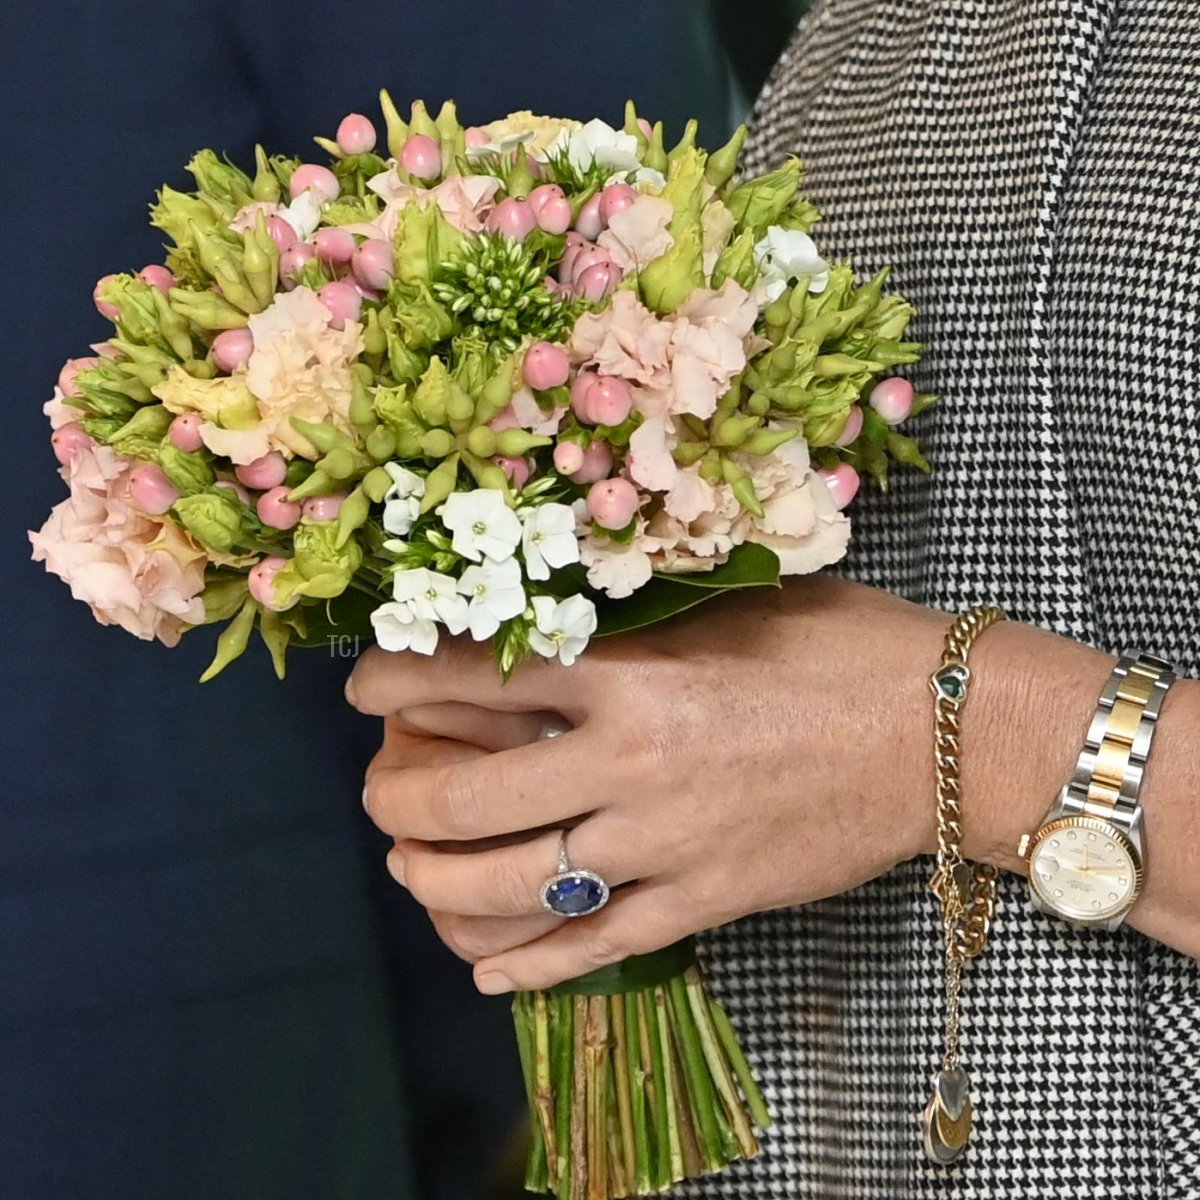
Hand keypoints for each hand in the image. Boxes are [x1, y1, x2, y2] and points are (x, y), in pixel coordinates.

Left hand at [349, 576, 959, 992]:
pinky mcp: (705, 903)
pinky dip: (530, 966)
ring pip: (515, 888)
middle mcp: (632, 765)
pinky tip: (486, 970)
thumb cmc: (842, 647)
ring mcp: (666, 847)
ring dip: (437, 884)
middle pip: (467, 801)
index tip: (365, 689)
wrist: (947, 732)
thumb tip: (540, 635)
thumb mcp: (727, 605)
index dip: (396, 681)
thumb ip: (629, 625)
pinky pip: (596, 949)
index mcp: (633, 674)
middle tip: (377, 792)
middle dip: (395, 801)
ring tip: (409, 868)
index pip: (474, 677)